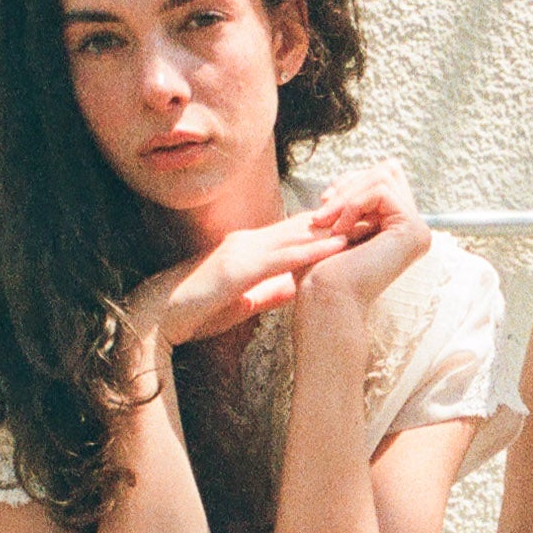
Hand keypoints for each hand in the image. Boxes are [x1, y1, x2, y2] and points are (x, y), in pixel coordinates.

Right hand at [126, 219, 350, 352]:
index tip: (361, 224)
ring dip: (335, 228)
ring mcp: (241, 251)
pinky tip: (337, 247)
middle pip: (302, 225)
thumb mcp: (240, 301)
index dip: (329, 227)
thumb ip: (267, 291)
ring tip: (370, 222)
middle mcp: (247, 242)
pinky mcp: (237, 268)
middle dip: (340, 219)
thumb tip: (296, 286)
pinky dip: (312, 251)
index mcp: (248, 249)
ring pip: (297, 234)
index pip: (295, 234)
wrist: (156, 320)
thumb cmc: (193, 313)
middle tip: (376, 212)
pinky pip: (282, 257)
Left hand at [294, 160, 431, 320]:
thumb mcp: (341, 221)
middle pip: (388, 171)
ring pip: (384, 177)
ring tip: (326, 222)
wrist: (325, 297)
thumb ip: (364, 195)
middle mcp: (414, 229)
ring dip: (347, 196)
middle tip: (322, 213)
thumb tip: (388, 162)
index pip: (385, 178)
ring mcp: (418, 231)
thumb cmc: (323, 269)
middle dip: (349, 185)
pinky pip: (382, 191)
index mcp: (399, 229)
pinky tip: (340, 230)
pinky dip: (354, 203)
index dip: (353, 181)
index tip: (325, 203)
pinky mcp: (414, 231)